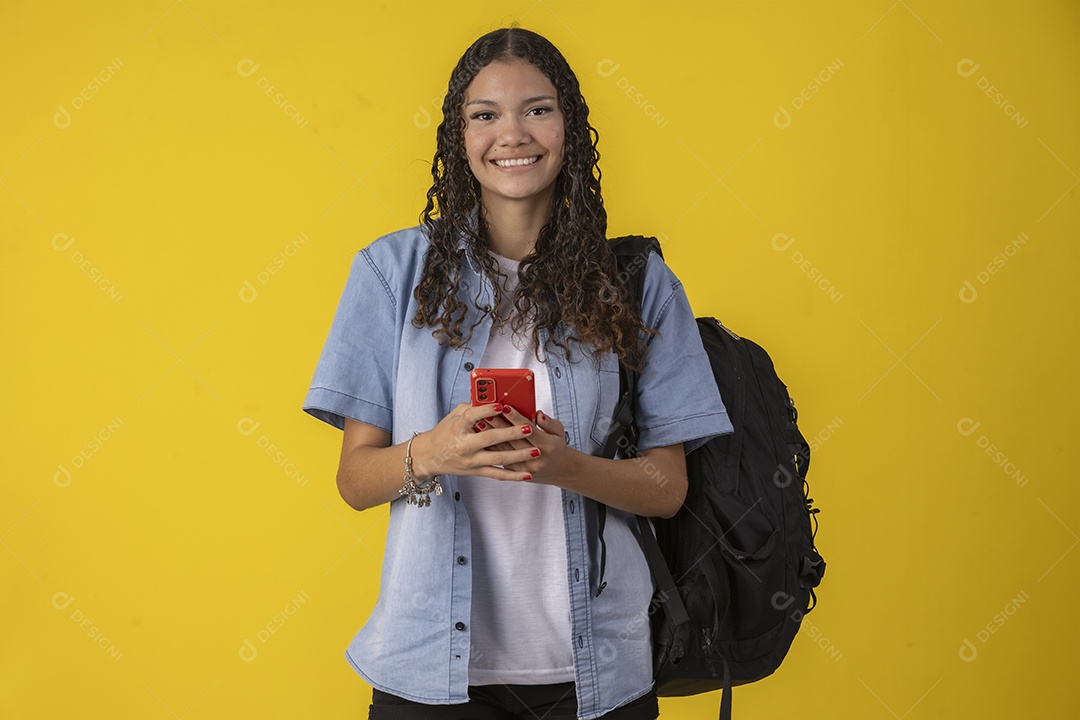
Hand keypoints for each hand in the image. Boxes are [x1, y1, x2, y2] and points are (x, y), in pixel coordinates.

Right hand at [411, 403, 537, 481]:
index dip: (487, 411)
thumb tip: (494, 399)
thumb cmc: (445, 431)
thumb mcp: (455, 415)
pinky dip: (513, 476)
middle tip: (529, 428)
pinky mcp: (476, 471)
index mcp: (459, 427)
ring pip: (498, 459)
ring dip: (519, 455)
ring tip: (536, 451)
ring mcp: (471, 460)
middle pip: (490, 439)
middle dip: (511, 433)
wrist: (430, 456)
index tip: (501, 405)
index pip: (473, 416)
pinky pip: (497, 475)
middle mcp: (465, 445)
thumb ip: (473, 407)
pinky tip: (528, 474)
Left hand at [477, 404, 573, 483]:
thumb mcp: (559, 432)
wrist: (558, 471)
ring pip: (503, 449)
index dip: (516, 418)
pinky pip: (500, 457)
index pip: (528, 429)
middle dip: (498, 425)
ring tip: (478, 423)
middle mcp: (534, 458)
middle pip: (512, 439)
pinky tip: (480, 437)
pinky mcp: (515, 471)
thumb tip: (538, 414)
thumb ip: (549, 422)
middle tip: (485, 412)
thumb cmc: (556, 446)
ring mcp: (523, 466)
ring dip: (490, 435)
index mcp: (546, 445)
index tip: (505, 407)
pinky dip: (489, 446)